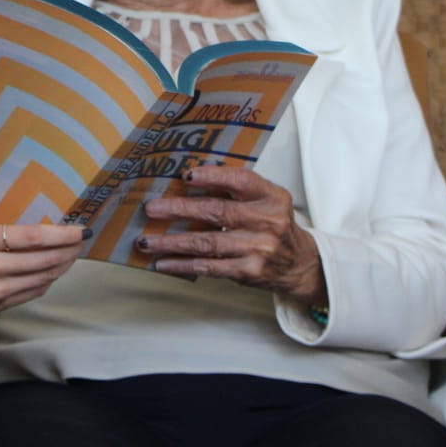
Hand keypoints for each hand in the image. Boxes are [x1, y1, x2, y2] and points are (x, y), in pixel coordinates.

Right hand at [0, 223, 86, 338]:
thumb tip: (31, 235)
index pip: (35, 236)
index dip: (63, 234)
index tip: (79, 229)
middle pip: (45, 258)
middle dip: (69, 250)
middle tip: (82, 242)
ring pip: (42, 277)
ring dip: (62, 267)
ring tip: (72, 257)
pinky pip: (30, 293)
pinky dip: (45, 282)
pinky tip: (51, 275)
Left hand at [136, 165, 325, 303]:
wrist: (299, 263)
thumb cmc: (272, 224)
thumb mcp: (265, 200)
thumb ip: (235, 190)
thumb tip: (188, 180)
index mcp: (271, 197)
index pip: (241, 181)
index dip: (213, 176)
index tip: (186, 175)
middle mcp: (267, 221)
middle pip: (217, 212)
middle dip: (180, 209)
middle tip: (152, 208)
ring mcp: (258, 248)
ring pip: (207, 243)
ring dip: (172, 242)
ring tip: (146, 240)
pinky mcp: (248, 271)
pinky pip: (209, 267)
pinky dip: (183, 264)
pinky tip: (163, 262)